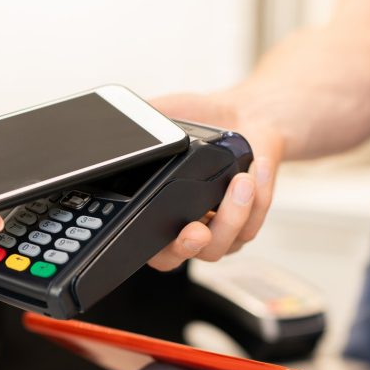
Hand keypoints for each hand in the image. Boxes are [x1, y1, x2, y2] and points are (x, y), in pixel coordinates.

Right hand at [147, 93, 283, 270]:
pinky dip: (259, 198)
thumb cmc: (199, 118)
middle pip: (181, 256)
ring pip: (223, 244)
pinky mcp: (249, 221)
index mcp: (158, 210)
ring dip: (233, 215)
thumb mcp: (162, 114)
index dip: (150, 250)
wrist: (242, 113)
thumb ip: (136, 125)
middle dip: (189, 246)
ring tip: (241, 182)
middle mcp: (185, 226)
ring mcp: (218, 229)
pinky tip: (256, 170)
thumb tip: (110, 126)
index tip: (158, 236)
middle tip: (196, 230)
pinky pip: (253, 224)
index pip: (148, 246)